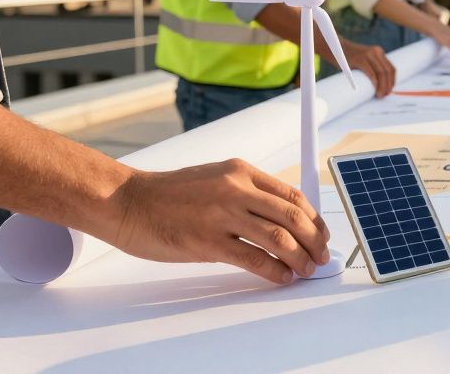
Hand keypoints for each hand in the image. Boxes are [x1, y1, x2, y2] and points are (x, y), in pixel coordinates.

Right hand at [109, 159, 331, 284]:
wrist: (127, 201)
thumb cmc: (169, 194)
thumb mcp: (215, 178)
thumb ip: (246, 192)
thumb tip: (279, 218)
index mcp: (241, 171)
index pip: (292, 195)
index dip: (314, 218)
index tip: (322, 234)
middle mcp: (236, 189)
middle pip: (293, 216)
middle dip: (315, 239)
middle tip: (322, 255)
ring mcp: (223, 215)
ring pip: (278, 237)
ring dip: (299, 257)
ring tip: (306, 270)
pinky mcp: (208, 241)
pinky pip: (253, 258)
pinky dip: (274, 270)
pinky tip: (282, 276)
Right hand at [342, 39, 395, 96]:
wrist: (334, 48)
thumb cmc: (348, 58)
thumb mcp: (364, 60)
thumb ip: (371, 67)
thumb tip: (378, 86)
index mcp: (379, 52)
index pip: (391, 68)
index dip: (392, 81)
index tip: (389, 91)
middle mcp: (376, 52)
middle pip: (388, 71)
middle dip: (388, 85)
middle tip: (384, 95)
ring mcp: (368, 54)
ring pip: (381, 72)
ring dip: (382, 86)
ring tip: (379, 95)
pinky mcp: (360, 59)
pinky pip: (371, 72)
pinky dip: (375, 81)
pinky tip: (375, 88)